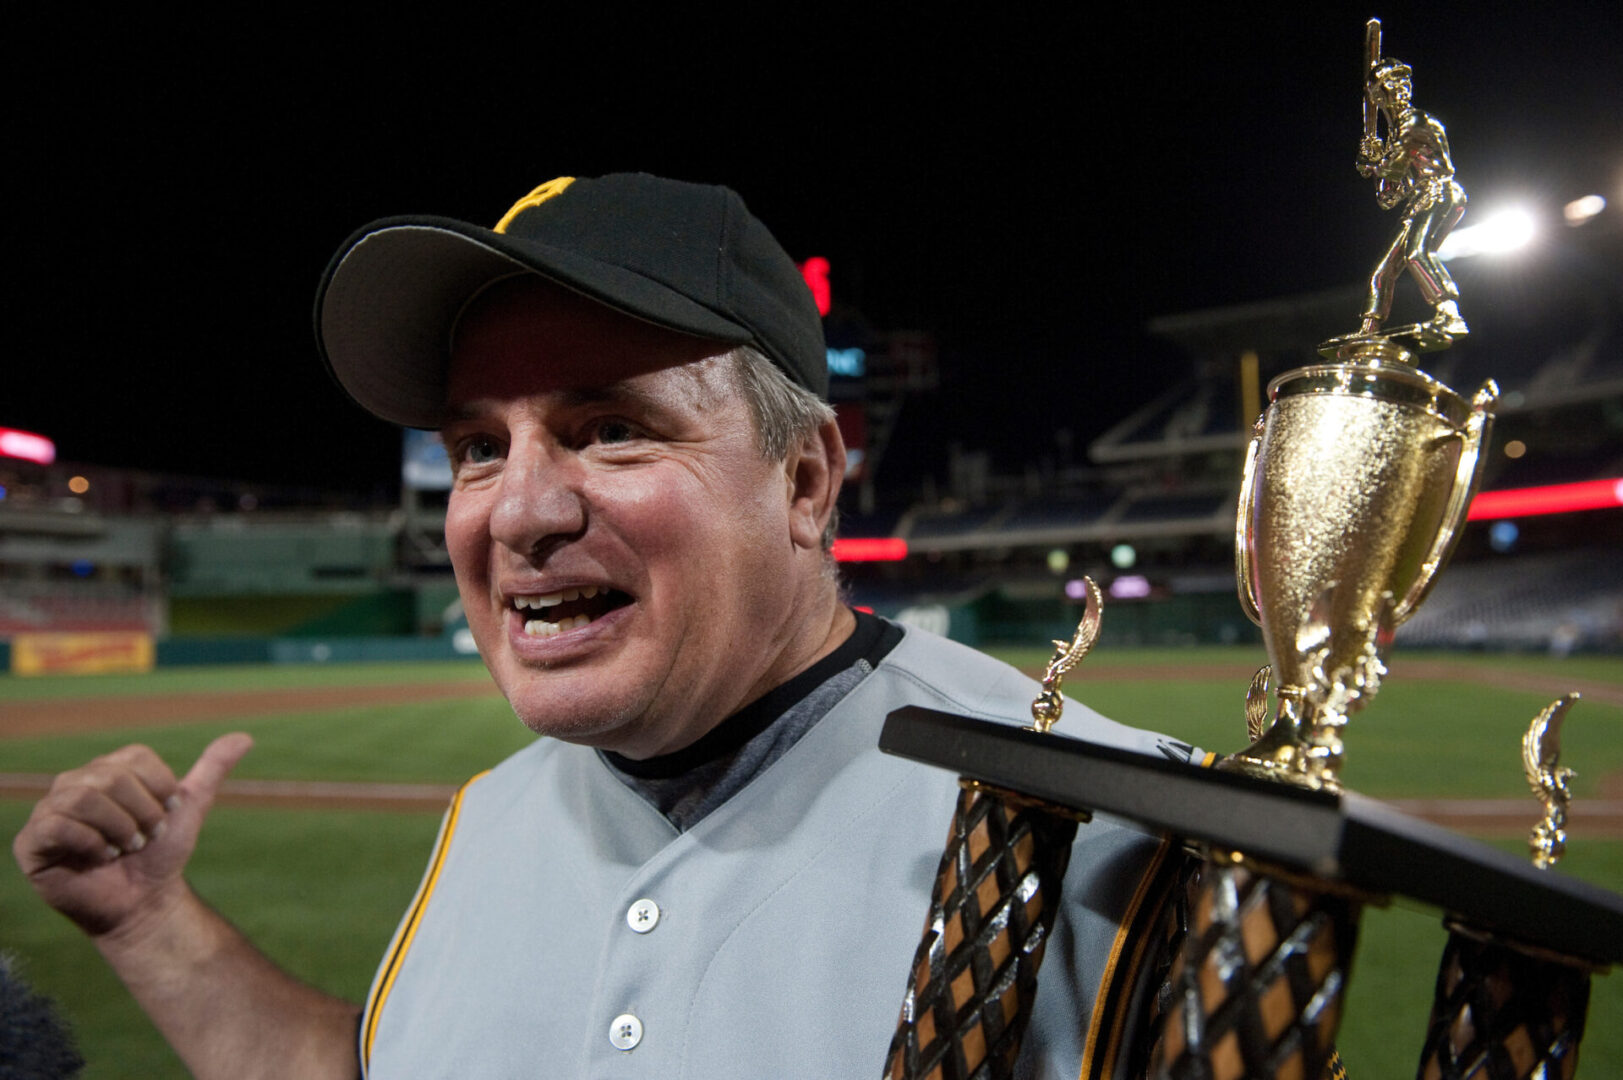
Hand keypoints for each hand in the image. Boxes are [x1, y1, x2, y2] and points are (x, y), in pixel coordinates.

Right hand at [12, 734, 252, 936]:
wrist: (144, 902)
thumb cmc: (162, 854)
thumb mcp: (190, 808)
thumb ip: (212, 770)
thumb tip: (244, 737)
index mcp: (109, 768)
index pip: (136, 758)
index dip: (159, 791)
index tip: (164, 818)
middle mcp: (74, 782)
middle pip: (110, 776)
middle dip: (141, 813)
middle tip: (144, 839)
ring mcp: (49, 810)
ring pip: (84, 797)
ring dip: (117, 829)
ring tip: (123, 849)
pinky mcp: (31, 842)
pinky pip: (56, 825)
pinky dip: (89, 843)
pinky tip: (98, 858)